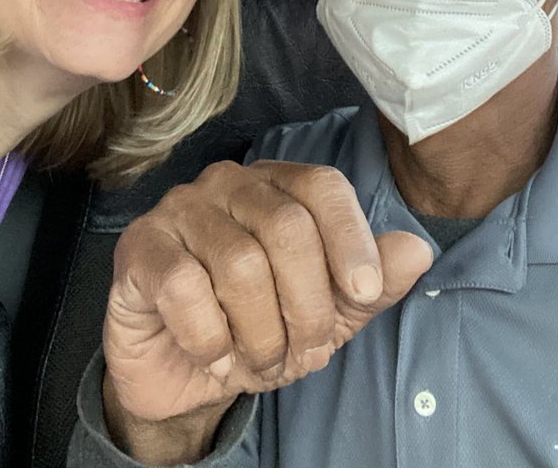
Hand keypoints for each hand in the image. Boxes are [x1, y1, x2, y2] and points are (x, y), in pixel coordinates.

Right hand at [103, 160, 431, 425]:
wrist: (181, 373)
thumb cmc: (257, 326)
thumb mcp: (328, 313)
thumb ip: (371, 284)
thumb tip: (417, 251)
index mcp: (278, 185)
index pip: (323, 187)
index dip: (351, 238)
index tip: (364, 292)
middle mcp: (229, 183)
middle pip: (287, 227)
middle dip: (306, 305)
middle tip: (305, 351)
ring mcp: (180, 209)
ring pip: (240, 264)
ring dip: (260, 333)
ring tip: (259, 360)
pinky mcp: (140, 248)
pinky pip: (185, 289)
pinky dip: (211, 338)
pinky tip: (215, 355)